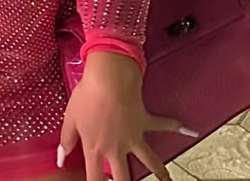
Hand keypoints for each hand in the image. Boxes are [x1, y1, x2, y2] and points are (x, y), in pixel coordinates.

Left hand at [58, 54, 191, 180]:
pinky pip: (163, 124)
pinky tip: (189, 129)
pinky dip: (176, 126)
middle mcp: (117, 148)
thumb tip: (61, 159)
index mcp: (96, 149)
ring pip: (149, 161)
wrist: (109, 78)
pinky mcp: (145, 121)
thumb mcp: (70, 118)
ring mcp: (134, 137)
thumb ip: (66, 140)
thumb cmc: (88, 95)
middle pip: (123, 178)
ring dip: (160, 172)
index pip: (95, 179)